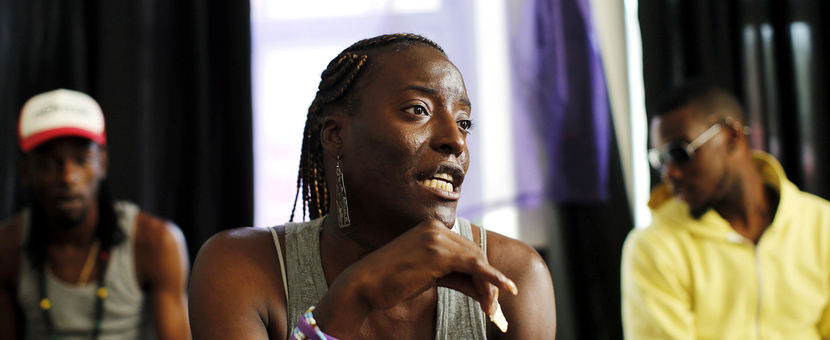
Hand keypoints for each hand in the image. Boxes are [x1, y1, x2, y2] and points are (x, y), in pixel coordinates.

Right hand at [314, 219, 517, 337]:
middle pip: (475, 255)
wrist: (363, 284)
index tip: (490, 296)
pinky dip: (492, 280)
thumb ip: (453, 274)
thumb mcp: (426, 274)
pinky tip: (505, 290)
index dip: (481, 274)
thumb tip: (482, 287)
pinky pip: (475, 267)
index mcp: (431, 228)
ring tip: (493, 311)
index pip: (466, 250)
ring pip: (477, 262)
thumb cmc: (391, 282)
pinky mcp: (438, 254)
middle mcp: (436, 228)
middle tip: (494, 308)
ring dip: (490, 287)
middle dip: (488, 282)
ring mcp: (437, 239)